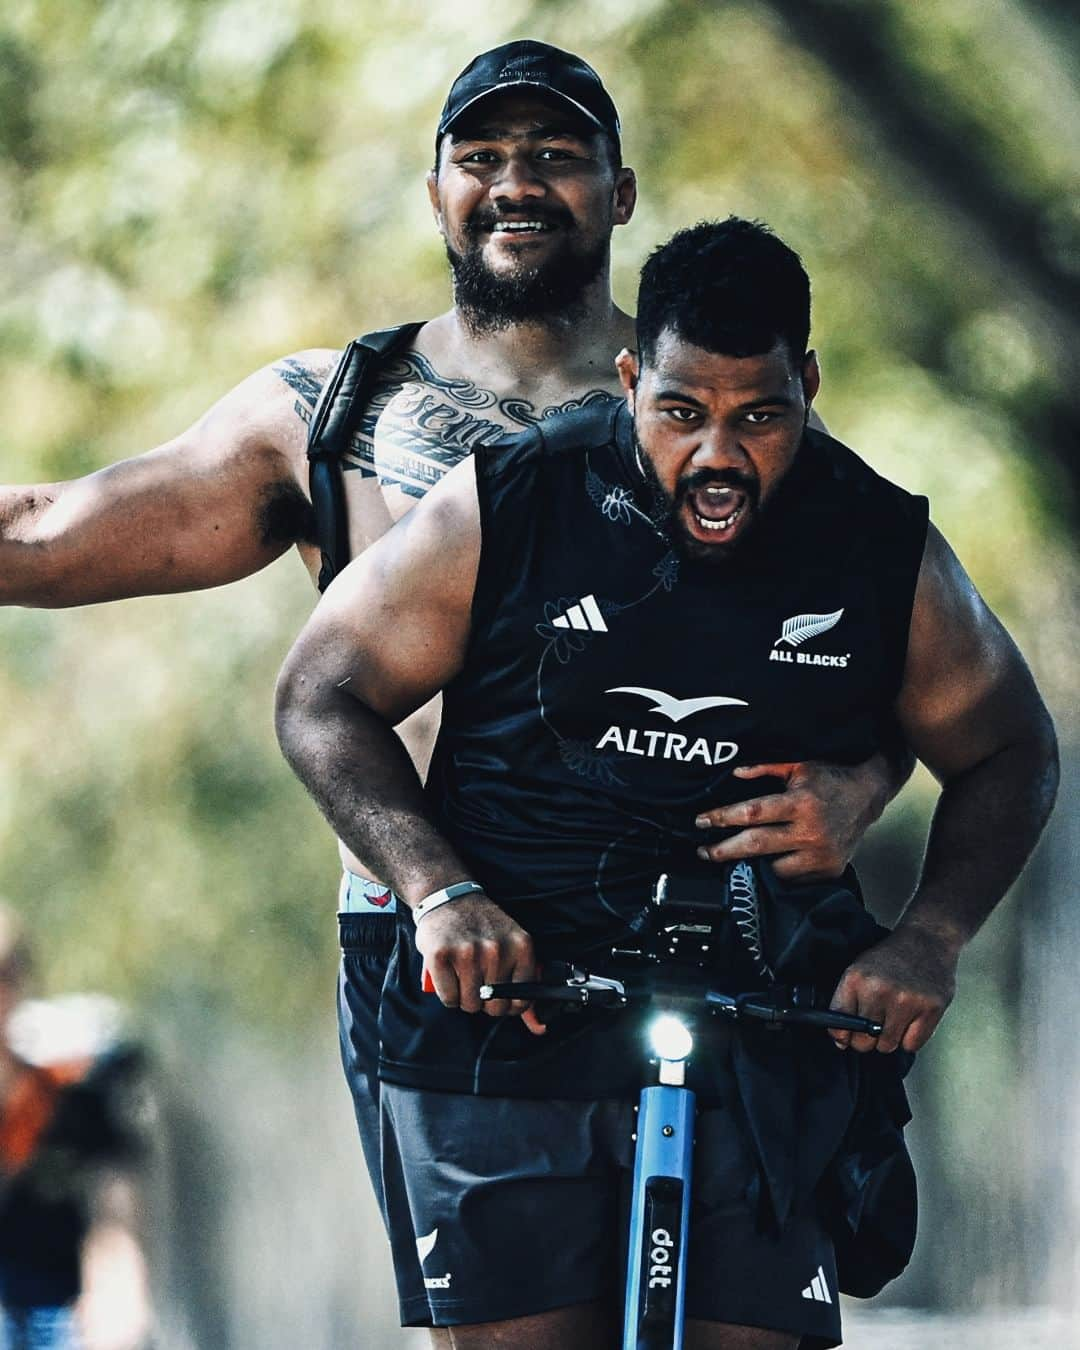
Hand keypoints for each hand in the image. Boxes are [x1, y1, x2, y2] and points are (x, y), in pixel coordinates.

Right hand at [414, 894, 544, 1034]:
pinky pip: (449, 999)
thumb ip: (525, 986)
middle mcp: (496, 950)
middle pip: (494, 1007)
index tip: (499, 995)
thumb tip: (540, 1028)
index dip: (509, 1005)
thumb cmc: (482, 927)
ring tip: (463, 977)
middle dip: (485, 1003)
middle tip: (478, 984)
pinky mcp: (441, 956)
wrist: (449, 896)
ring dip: (464, 999)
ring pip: (470, 1004)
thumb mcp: (512, 946)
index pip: (522, 1001)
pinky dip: (448, 995)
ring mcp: (468, 952)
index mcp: (521, 946)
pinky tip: (449, 976)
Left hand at [694, 756, 890, 880]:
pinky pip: (793, 877)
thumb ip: (765, 768)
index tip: (701, 822)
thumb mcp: (798, 766)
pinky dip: (780, 869)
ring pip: (773, 868)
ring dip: (754, 863)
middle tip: (703, 852)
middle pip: (755, 845)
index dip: (722, 818)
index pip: (752, 814)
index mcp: (800, 803)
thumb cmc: (830, 779)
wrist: (869, 795)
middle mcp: (810, 831)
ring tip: (741, 855)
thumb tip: (734, 774)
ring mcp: (821, 855)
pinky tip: (773, 859)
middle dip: (723, 850)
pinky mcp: (829, 870)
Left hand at [828, 924, 957, 1052]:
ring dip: (889, 1038)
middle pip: (863, 1041)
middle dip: (866, 1039)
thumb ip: (846, 1003)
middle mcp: (879, 990)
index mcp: (856, 979)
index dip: (841, 1035)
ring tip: (894, 1018)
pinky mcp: (930, 1009)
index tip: (846, 1036)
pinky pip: (911, 1045)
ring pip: (887, 1046)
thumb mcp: (859, 970)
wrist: (926, 940)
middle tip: (875, 1026)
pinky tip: (911, 1019)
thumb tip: (840, 1040)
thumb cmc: (891, 958)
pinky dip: (910, 1038)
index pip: (839, 1022)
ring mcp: (906, 1000)